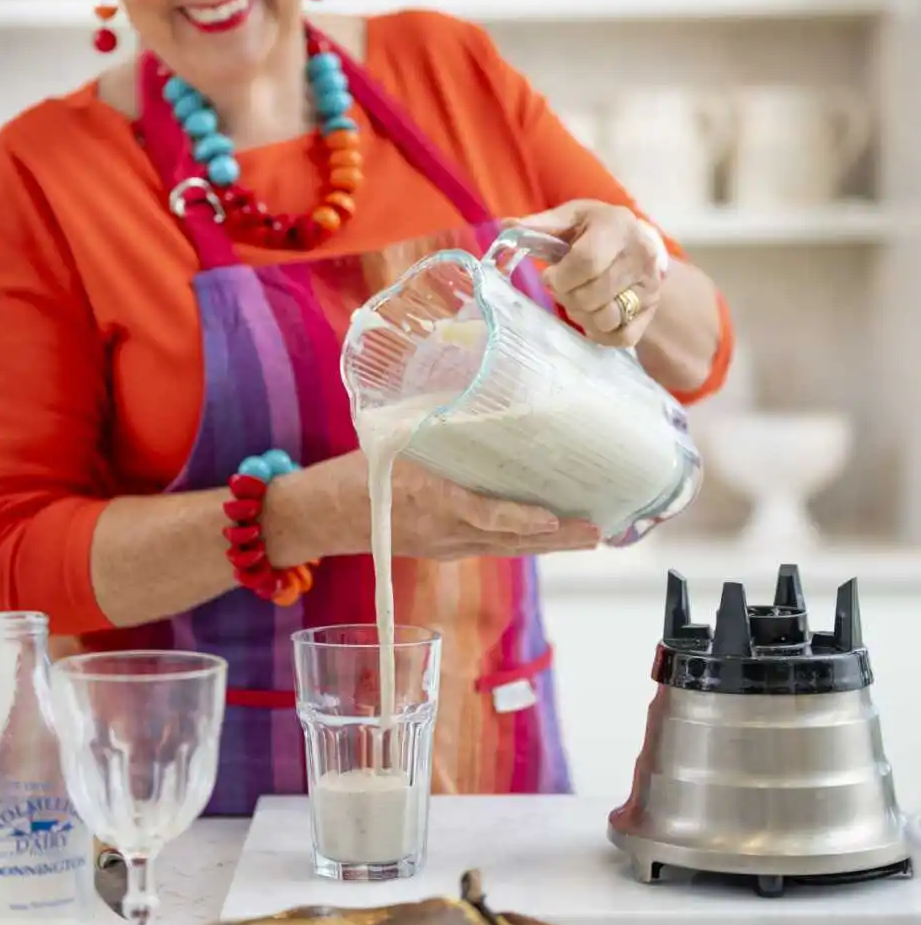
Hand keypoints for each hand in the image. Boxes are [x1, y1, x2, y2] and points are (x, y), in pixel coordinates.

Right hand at [267, 450, 600, 564]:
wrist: (325, 516)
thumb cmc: (358, 472)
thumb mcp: (389, 438)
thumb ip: (427, 418)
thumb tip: (468, 376)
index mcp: (431, 500)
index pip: (484, 515)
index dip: (521, 519)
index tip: (554, 517)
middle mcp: (446, 531)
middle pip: (510, 540)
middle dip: (557, 537)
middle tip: (598, 531)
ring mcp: (448, 545)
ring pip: (507, 547)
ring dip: (549, 543)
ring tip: (590, 535)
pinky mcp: (447, 548)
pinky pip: (493, 545)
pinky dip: (523, 539)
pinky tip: (549, 534)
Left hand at [516, 200, 664, 347]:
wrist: (637, 240)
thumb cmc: (596, 228)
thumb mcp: (571, 217)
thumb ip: (540, 224)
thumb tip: (506, 227)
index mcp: (617, 227)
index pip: (587, 262)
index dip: (560, 276)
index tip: (549, 276)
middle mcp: (641, 257)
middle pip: (594, 295)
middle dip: (567, 296)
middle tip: (562, 288)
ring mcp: (650, 287)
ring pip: (608, 318)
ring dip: (582, 315)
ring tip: (577, 301)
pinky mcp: (651, 311)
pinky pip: (623, 337)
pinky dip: (600, 334)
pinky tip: (591, 317)